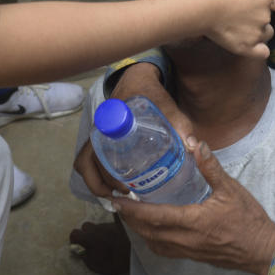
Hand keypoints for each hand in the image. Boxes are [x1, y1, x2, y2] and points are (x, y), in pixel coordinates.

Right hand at [68, 218, 131, 274]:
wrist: (134, 249)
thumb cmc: (114, 259)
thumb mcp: (96, 265)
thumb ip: (86, 258)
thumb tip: (82, 252)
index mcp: (89, 238)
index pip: (74, 233)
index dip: (74, 239)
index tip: (77, 244)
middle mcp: (96, 228)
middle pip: (85, 226)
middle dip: (86, 233)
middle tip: (91, 242)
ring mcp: (107, 224)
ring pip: (97, 226)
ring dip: (97, 232)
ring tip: (104, 242)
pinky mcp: (116, 223)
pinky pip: (107, 225)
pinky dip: (107, 231)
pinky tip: (113, 238)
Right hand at [74, 62, 191, 195]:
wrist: (138, 78)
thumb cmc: (151, 94)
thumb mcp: (167, 105)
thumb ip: (179, 124)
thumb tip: (191, 147)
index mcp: (110, 121)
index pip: (97, 149)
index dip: (106, 173)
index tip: (124, 187)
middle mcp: (98, 130)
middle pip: (86, 162)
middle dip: (101, 184)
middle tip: (124, 194)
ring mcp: (97, 134)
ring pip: (84, 163)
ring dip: (95, 181)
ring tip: (117, 195)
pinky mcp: (100, 138)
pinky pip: (88, 159)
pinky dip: (96, 174)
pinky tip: (114, 185)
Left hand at [113, 137, 274, 274]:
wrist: (262, 250)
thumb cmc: (249, 220)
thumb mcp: (231, 189)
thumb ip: (211, 167)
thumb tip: (196, 143)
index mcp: (192, 221)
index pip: (154, 216)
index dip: (132, 209)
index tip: (116, 199)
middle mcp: (185, 240)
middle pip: (147, 231)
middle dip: (130, 218)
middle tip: (117, 203)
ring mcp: (188, 251)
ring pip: (154, 243)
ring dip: (139, 230)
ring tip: (131, 214)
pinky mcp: (192, 255)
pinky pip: (164, 250)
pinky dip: (152, 239)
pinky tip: (152, 230)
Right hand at [187, 0, 273, 58]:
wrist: (202, 7)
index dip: (254, 1)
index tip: (243, 2)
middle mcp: (266, 14)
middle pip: (266, 16)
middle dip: (254, 16)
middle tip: (237, 16)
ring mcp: (259, 32)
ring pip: (266, 34)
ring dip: (257, 32)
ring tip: (240, 30)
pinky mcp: (249, 46)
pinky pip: (263, 52)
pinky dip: (258, 50)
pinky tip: (249, 46)